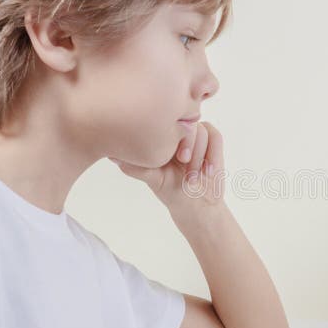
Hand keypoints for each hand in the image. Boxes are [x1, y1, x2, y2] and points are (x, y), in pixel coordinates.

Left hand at [109, 121, 224, 209]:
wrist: (197, 204)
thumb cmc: (172, 191)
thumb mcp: (153, 180)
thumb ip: (136, 168)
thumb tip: (112, 156)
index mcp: (160, 137)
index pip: (167, 123)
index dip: (175, 139)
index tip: (179, 160)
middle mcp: (177, 132)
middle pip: (187, 124)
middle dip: (191, 148)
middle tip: (187, 167)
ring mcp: (196, 135)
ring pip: (203, 131)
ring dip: (202, 156)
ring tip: (196, 176)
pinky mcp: (212, 141)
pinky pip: (215, 137)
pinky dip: (214, 155)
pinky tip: (209, 172)